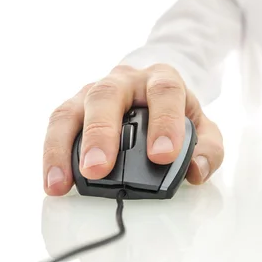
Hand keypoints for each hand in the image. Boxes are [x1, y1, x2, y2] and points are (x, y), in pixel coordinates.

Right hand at [42, 64, 223, 195]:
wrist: (154, 93)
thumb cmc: (176, 115)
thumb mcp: (202, 128)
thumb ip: (208, 150)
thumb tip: (197, 171)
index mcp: (162, 79)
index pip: (164, 91)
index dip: (163, 121)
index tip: (162, 155)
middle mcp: (125, 81)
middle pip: (108, 95)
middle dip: (102, 132)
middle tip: (100, 168)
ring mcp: (94, 91)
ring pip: (73, 108)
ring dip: (66, 146)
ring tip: (67, 180)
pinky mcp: (74, 108)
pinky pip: (57, 126)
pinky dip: (53, 154)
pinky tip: (55, 182)